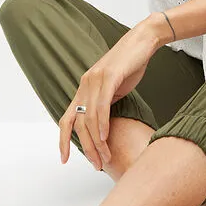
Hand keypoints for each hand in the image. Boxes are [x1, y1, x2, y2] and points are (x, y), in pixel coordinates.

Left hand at [59, 21, 158, 169]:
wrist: (142, 41)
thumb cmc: (130, 66)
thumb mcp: (114, 88)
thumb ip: (105, 104)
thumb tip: (103, 128)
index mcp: (84, 88)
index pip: (67, 118)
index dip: (63, 139)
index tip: (64, 159)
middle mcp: (85, 84)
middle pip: (79, 123)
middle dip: (86, 147)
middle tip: (96, 164)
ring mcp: (95, 79)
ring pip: (90, 117)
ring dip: (97, 141)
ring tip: (104, 157)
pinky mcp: (109, 76)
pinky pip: (102, 105)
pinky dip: (102, 123)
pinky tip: (105, 137)